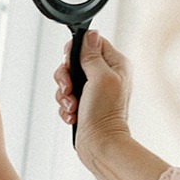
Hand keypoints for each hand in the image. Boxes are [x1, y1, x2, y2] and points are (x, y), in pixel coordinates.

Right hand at [55, 29, 132, 168]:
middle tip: (70, 88)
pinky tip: (73, 115)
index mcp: (115, 64)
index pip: (92, 43)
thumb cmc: (105, 114)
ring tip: (72, 106)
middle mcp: (105, 75)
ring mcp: (93, 91)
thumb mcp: (100, 77)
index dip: (76, 50)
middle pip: (74, 61)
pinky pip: (65, 97)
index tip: (70, 63)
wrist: (100, 145)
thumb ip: (93, 54)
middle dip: (66, 76)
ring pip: (67, 80)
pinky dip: (65, 106)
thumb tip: (90, 34)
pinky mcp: (83, 104)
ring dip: (64, 94)